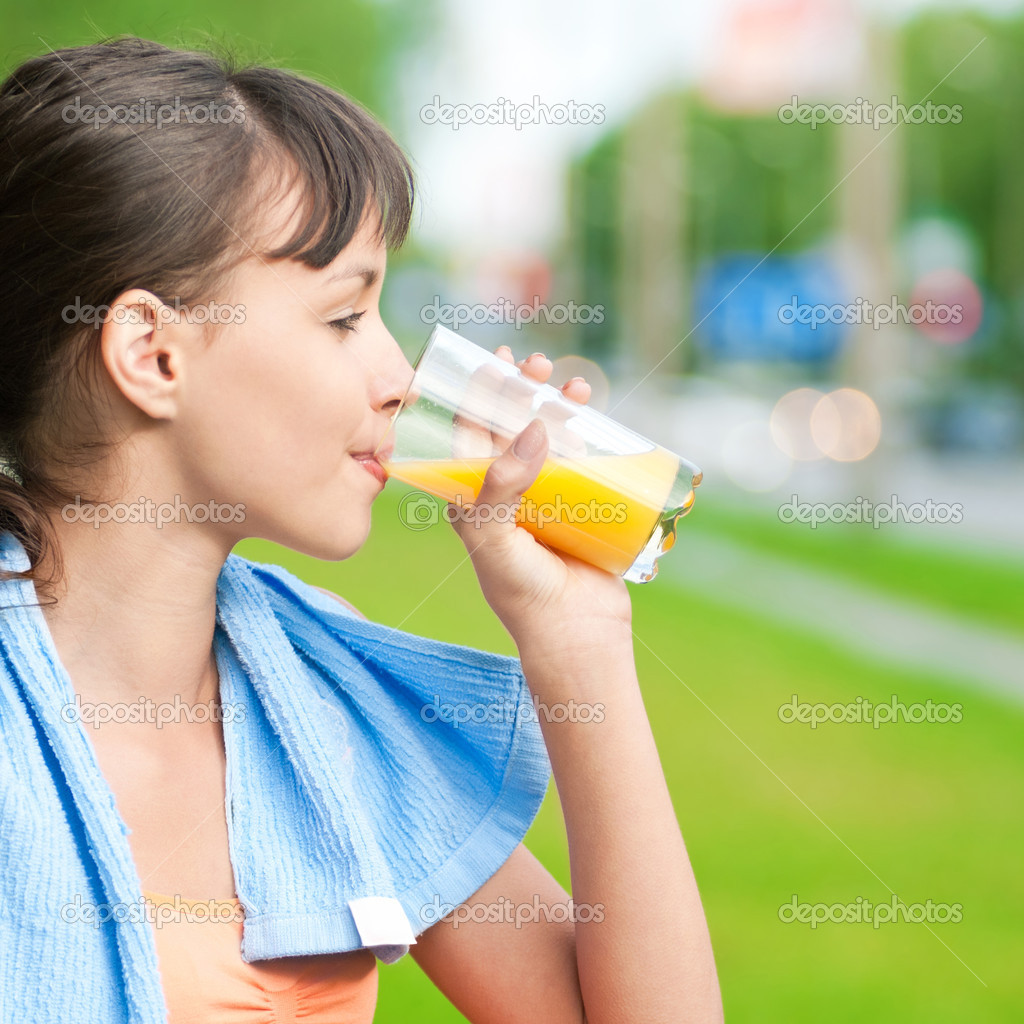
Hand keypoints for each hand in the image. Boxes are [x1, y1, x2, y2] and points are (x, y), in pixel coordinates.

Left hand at [447, 346, 631, 649]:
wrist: (574, 632)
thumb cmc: (521, 591)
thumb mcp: (493, 538)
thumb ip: (499, 485)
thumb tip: (533, 427)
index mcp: (473, 499)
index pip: (469, 437)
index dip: (476, 396)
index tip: (492, 362)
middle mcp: (506, 492)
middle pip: (510, 428)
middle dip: (519, 391)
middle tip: (534, 363)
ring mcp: (545, 495)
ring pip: (548, 436)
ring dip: (555, 403)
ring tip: (569, 383)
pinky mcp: (581, 503)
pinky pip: (581, 456)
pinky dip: (585, 428)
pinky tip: (590, 407)